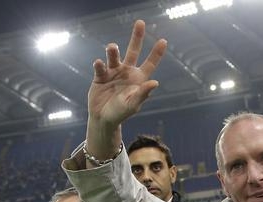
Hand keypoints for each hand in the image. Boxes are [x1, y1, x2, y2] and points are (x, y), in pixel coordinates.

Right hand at [86, 20, 166, 158]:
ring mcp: (113, 72)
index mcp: (138, 79)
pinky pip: (100, 67)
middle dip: (136, 38)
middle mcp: (127, 72)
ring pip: (114, 56)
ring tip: (112, 47)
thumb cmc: (121, 113)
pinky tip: (99, 63)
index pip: (149, 63)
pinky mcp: (100, 76)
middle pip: (133, 51)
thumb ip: (143, 93)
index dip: (156, 53)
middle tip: (140, 23)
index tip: (163, 40)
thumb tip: (155, 83)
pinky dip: (100, 64)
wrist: (103, 118)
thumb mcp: (133, 104)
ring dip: (113, 51)